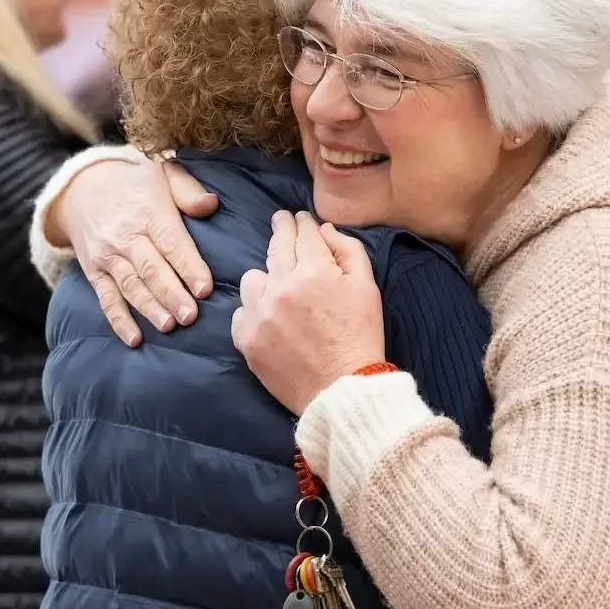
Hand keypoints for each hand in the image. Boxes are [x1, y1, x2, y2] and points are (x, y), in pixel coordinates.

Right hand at [52, 156, 218, 344]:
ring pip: (131, 287)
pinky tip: (134, 339)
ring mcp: (108, 257)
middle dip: (171, 294)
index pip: (171, 242)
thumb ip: (188, 191)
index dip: (188, 266)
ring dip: (150, 309)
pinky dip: (119, 321)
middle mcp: (126, 237)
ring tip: (169, 326)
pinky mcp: (95, 273)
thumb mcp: (163, 174)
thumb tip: (211, 205)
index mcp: (149, 212)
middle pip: (151, 269)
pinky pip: (106, 300)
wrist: (81, 191)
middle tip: (191, 316)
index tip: (205, 289)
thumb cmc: (135, 185)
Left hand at [232, 211, 384, 416]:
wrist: (342, 390)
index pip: (304, 233)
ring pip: (253, 277)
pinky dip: (254, 311)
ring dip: (267, 277)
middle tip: (282, 222)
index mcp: (314, 271)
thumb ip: (347, 250)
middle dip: (281, 229)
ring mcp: (260, 313)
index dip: (303, 222)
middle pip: (276, 245)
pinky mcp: (246, 339)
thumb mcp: (367, 288)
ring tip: (279, 286)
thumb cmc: (360, 338)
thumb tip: (324, 230)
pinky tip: (270, 317)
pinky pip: (242, 311)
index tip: (300, 219)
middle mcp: (281, 287)